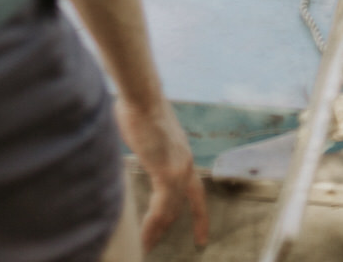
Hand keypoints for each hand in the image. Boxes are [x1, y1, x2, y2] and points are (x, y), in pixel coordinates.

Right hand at [115, 94, 208, 250]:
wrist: (142, 95)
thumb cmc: (140, 107)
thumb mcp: (150, 135)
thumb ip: (150, 148)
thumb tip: (140, 151)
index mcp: (183, 155)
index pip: (196, 193)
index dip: (200, 216)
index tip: (202, 237)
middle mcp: (185, 164)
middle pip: (180, 206)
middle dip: (168, 228)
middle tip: (154, 246)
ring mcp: (178, 169)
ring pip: (170, 211)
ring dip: (157, 231)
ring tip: (146, 247)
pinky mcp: (166, 172)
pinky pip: (160, 209)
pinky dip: (151, 227)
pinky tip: (144, 238)